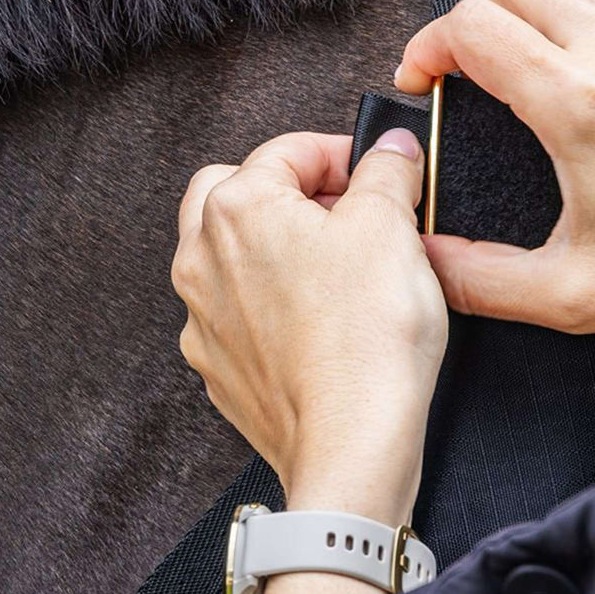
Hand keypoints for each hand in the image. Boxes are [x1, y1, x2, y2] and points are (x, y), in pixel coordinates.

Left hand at [172, 129, 446, 525]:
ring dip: (277, 247)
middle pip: (237, 193)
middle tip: (347, 212)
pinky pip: (238, 314)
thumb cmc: (365, 338)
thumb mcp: (391, 225)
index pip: (288, 150)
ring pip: (231, 256)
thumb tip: (390, 151)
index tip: (377, 173)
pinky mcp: (219, 366)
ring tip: (338, 267)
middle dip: (291, 193)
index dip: (343, 155)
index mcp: (236, 207)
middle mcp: (202, 258)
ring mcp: (204, 317)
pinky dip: (272, 304)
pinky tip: (321, 320)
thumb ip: (387, 171)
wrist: (351, 443)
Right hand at [395, 0, 594, 335]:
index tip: (423, 86)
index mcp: (580, 105)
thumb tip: (424, 259)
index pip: (471, 25)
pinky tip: (567, 56)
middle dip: (463, 17)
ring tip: (508, 60)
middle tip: (459, 73)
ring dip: (515, 2)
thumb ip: (482, 280)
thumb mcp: (578, 296)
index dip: (426, 49)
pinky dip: (566, 2)